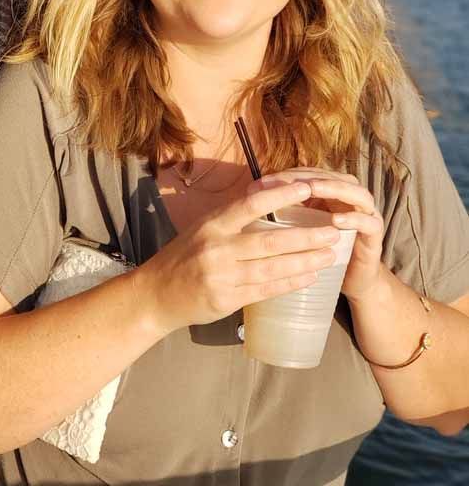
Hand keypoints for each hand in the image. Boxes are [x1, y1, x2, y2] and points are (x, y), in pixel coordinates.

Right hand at [136, 180, 340, 336]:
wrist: (155, 295)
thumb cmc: (182, 256)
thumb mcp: (202, 230)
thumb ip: (232, 221)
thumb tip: (270, 206)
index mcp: (212, 225)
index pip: (250, 204)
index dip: (280, 195)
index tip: (306, 188)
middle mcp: (217, 248)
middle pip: (270, 241)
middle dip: (306, 237)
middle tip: (333, 231)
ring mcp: (222, 276)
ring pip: (273, 268)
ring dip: (305, 261)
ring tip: (329, 255)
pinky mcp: (227, 300)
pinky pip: (266, 290)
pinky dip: (290, 283)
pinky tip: (309, 277)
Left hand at [258, 168, 383, 303]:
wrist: (352, 279)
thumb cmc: (319, 251)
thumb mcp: (297, 228)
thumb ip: (281, 211)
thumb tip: (245, 200)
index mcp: (328, 192)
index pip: (307, 174)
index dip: (284, 176)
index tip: (259, 184)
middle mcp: (348, 196)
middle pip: (330, 176)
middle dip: (306, 177)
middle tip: (284, 182)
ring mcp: (365, 212)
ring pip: (354, 191)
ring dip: (332, 188)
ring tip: (312, 189)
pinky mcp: (375, 233)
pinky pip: (368, 220)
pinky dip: (353, 217)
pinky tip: (336, 220)